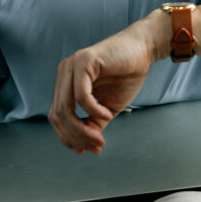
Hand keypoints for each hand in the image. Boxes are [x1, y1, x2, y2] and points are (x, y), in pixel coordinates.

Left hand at [48, 17, 161, 154]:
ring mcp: (71, 65)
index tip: (86, 150)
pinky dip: (93, 110)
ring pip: (65, 107)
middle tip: (96, 147)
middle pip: (58, 115)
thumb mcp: (107, 107)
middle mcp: (64, 73)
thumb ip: (93, 123)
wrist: (143, 50)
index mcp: (65, 83)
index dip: (68, 137)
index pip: (57, 116)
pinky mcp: (83, 60)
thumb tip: (85, 144)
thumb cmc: (126, 75)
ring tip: (100, 137)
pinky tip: (106, 115)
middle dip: (75, 136)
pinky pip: (81, 94)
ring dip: (82, 129)